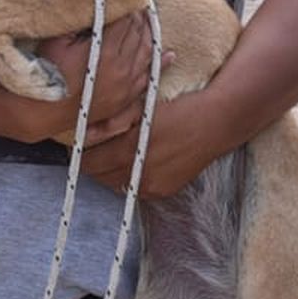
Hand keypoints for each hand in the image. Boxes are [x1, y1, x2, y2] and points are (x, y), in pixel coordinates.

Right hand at [42, 11, 167, 145]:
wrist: (45, 112)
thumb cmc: (47, 73)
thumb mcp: (58, 40)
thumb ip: (78, 20)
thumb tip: (96, 3)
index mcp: (105, 52)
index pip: (126, 21)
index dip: (127, 6)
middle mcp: (121, 69)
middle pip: (138, 34)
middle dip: (139, 16)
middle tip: (138, 2)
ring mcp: (126, 85)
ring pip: (147, 53)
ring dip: (149, 34)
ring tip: (148, 19)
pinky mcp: (125, 98)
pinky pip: (149, 77)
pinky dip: (160, 63)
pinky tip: (169, 55)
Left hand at [83, 88, 219, 200]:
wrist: (216, 123)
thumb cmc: (178, 108)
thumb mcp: (142, 107)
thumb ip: (112, 121)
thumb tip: (84, 133)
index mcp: (131, 148)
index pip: (90, 162)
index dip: (82, 154)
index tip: (81, 145)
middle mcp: (140, 172)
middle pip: (100, 177)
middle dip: (94, 163)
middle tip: (96, 148)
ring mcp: (153, 185)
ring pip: (116, 184)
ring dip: (111, 172)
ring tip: (115, 154)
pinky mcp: (164, 191)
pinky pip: (136, 188)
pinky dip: (131, 177)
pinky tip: (137, 161)